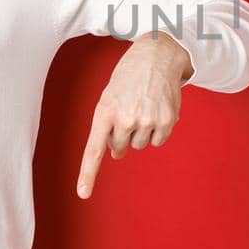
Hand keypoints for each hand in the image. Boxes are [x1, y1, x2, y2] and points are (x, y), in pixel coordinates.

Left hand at [76, 31, 192, 198]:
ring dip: (140, 131)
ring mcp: (146, 120)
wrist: (158, 54)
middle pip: (119, 147)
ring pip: (139, 144)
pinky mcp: (166, 121)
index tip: (83, 193)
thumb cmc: (129, 76)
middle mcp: (125, 118)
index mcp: (105, 111)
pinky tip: (157, 110)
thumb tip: (117, 154)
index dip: (87, 174)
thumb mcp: (110, 96)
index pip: (94, 149)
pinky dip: (157, 130)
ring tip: (143, 105)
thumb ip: (108, 126)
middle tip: (128, 112)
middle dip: (121, 136)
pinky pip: (157, 140)